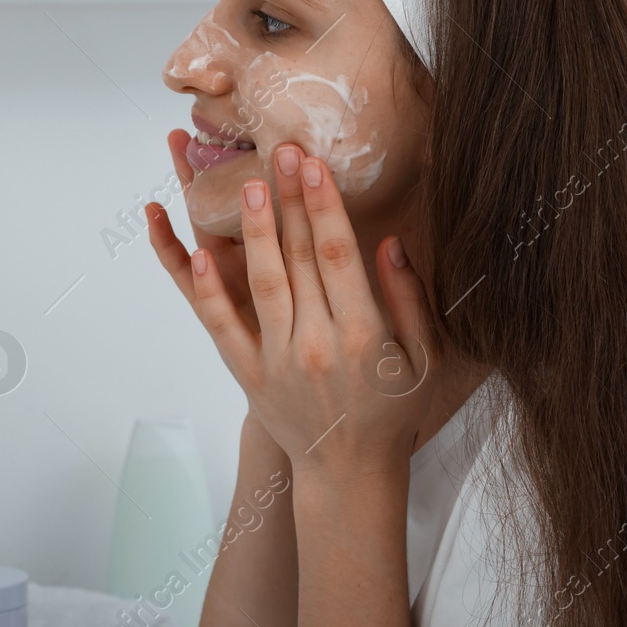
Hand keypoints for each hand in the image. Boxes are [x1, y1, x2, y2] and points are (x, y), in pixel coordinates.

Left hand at [151, 142, 434, 479]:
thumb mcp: (425, 358)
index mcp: (364, 335)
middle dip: (289, 200)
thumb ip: (411, 300)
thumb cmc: (392, 411)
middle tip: (280, 151)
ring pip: (263, 283)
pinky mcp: (251, 376)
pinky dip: (210, 291)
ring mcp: (280, 360)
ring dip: (255, 231)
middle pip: (299, 258)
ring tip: (250, 184)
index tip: (314, 165)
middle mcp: (319, 343)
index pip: (339, 255)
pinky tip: (200, 254)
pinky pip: (224, 327)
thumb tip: (390, 243)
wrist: (349, 474)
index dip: (324, 205)